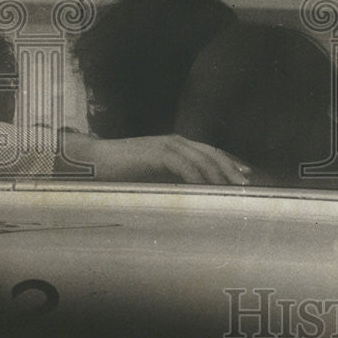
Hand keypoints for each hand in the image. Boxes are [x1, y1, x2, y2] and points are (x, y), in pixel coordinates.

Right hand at [66, 132, 251, 184]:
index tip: (246, 175)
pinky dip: (198, 178)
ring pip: (202, 159)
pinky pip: (184, 166)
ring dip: (219, 175)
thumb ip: (172, 180)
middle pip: (213, 154)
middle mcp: (176, 142)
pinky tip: (206, 189)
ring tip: (232, 189)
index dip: (230, 162)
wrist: (91, 161)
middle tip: (246, 185)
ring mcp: (167, 146)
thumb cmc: (120, 172)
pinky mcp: (157, 153)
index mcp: (177, 145)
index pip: (211, 152)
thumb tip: (191, 195)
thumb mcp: (153, 175)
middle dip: (231, 169)